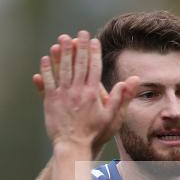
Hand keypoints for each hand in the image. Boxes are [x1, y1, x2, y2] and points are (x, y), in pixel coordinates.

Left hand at [37, 31, 138, 156]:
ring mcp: (62, 95)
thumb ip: (122, 97)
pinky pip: (48, 81)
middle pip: (78, 64)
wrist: (73, 147)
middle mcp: (77, 91)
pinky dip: (47, 69)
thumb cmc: (95, 134)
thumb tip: (134, 80)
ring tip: (62, 39)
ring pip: (62, 69)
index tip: (93, 40)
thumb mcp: (114, 117)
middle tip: (79, 33)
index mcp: (92, 93)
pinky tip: (45, 59)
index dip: (93, 52)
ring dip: (62, 53)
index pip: (94, 67)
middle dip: (79, 47)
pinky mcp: (50, 101)